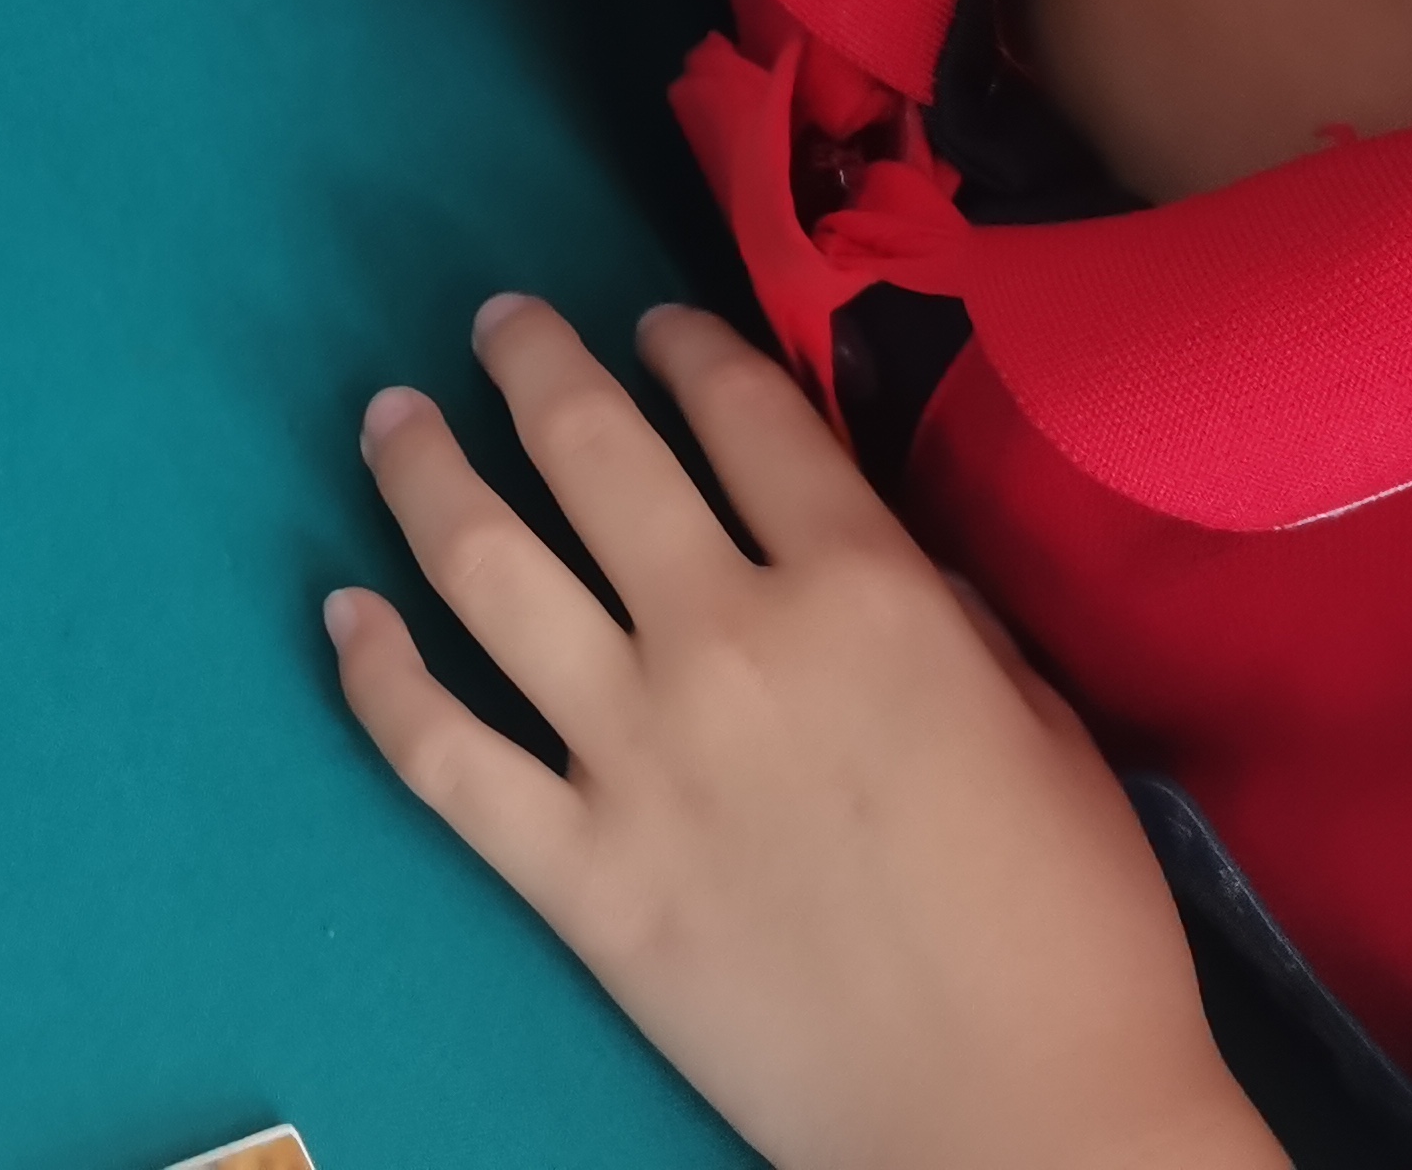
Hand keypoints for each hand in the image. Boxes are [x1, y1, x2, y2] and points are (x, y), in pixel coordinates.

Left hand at [329, 300, 1282, 1169]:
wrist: (1015, 1122)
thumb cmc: (1069, 922)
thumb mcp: (1037, 712)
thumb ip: (930, 604)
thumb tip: (845, 536)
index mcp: (862, 590)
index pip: (740, 411)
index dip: (683, 344)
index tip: (650, 324)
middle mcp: (725, 642)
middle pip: (591, 450)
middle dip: (530, 362)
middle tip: (496, 323)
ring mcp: (632, 756)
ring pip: (485, 566)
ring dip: (425, 470)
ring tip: (392, 417)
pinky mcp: (576, 872)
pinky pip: (440, 752)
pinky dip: (375, 674)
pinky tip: (342, 611)